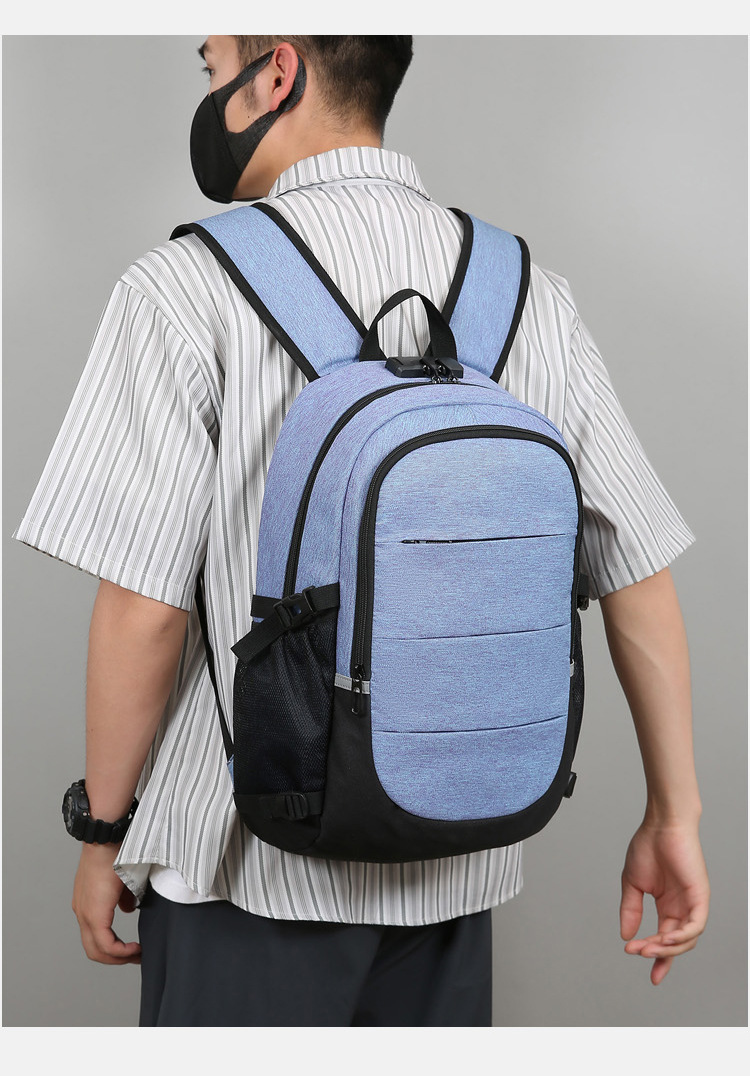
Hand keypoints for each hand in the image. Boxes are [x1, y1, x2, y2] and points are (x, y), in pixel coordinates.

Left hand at [72, 842, 141, 963]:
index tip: (131, 948)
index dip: (113, 947)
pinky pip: (106, 944)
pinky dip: (120, 951)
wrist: (105, 840)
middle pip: (94, 950)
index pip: (96, 936)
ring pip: (97, 950)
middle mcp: (82, 912)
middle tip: (136, 957)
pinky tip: (134, 948)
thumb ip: (123, 898)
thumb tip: (128, 909)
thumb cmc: (114, 852)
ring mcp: (85, 914)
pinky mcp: (94, 914)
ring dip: (119, 957)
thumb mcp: (120, 880)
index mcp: (87, 904)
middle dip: (116, 958)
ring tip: (137, 955)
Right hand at [620, 817, 708, 984]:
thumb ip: (630, 909)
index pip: (665, 940)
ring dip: (667, 947)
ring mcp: (693, 903)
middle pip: (676, 944)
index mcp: (667, 905)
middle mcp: (682, 908)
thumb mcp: (632, 884)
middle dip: (657, 953)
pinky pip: (696, 925)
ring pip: (686, 939)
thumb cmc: (648, 847)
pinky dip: (682, 936)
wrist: (661, 825)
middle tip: (637, 952)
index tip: (651, 977)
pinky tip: (665, 938)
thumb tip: (626, 935)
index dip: (658, 959)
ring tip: (647, 947)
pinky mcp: (700, 897)